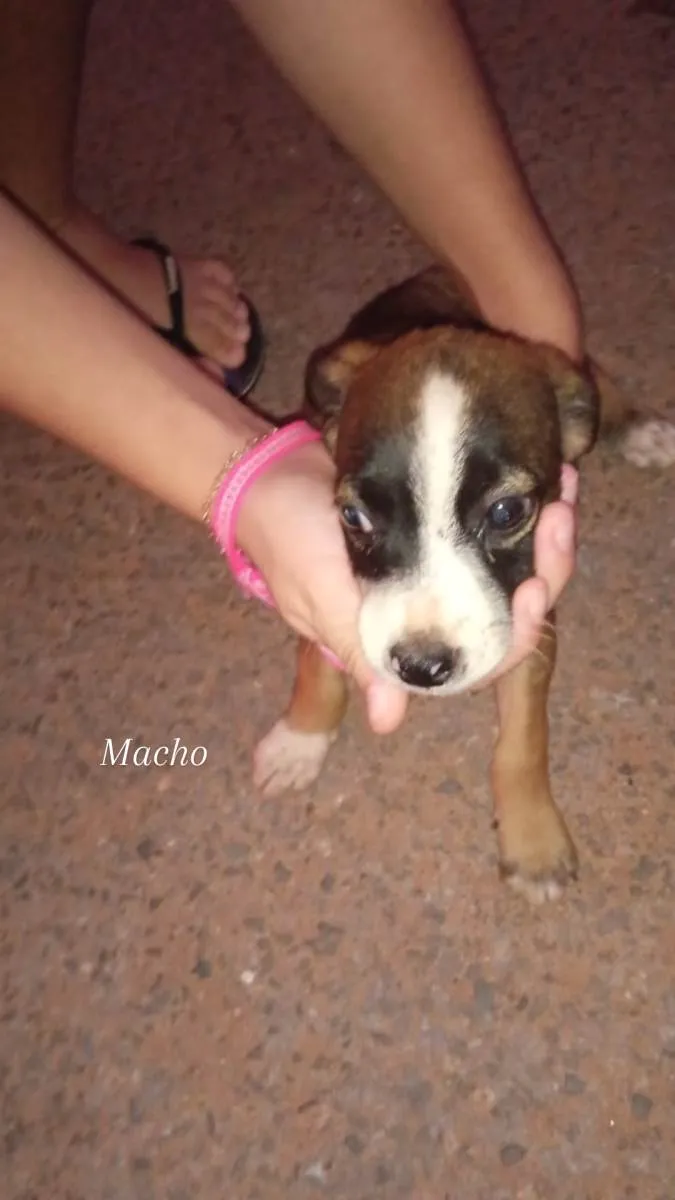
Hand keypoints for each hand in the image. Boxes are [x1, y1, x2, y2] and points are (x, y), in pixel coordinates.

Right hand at [237, 443, 577, 726]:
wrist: (266, 476)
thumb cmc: (289, 541)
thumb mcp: (324, 597)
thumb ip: (363, 653)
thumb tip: (390, 722)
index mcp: (405, 641)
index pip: (478, 659)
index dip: (516, 634)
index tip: (536, 589)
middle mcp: (429, 612)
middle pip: (507, 613)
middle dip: (543, 571)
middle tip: (557, 520)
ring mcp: (437, 570)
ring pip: (508, 571)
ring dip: (540, 540)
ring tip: (559, 495)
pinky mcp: (439, 529)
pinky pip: (490, 532)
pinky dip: (515, 513)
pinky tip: (544, 484)